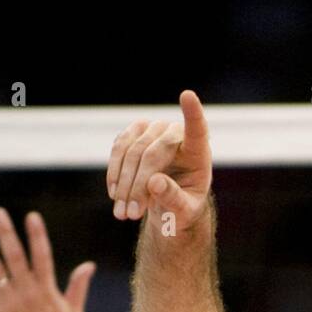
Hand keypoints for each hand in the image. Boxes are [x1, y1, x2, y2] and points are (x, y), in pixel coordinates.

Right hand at [106, 90, 211, 232]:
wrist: (167, 204)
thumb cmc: (182, 207)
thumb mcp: (184, 212)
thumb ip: (174, 199)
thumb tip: (154, 182)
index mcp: (197, 151)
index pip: (197, 129)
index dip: (192, 114)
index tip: (187, 96)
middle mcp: (175, 132)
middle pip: (151, 153)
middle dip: (138, 186)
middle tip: (130, 215)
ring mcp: (153, 129)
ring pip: (131, 152)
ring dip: (123, 185)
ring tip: (122, 214)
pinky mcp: (134, 133)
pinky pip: (119, 149)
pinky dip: (114, 174)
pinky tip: (115, 196)